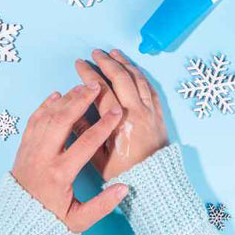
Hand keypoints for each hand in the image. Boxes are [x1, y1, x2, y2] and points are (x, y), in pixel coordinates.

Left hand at [12, 83, 128, 232]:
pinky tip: (57, 95)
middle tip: (96, 86)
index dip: (104, 125)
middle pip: (62, 121)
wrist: (18, 219)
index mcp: (59, 174)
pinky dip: (45, 105)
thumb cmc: (50, 218)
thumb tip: (124, 187)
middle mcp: (43, 158)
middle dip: (80, 100)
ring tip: (82, 86)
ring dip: (65, 99)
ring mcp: (31, 150)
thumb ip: (102, 204)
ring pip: (47, 116)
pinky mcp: (24, 147)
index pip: (86, 143)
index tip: (117, 112)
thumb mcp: (79, 220)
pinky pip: (33, 120)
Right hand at [74, 49, 167, 180]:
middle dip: (107, 62)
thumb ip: (86, 132)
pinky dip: (142, 77)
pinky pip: (152, 89)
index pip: (102, 89)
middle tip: (95, 53)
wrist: (154, 181)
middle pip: (122, 78)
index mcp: (120, 122)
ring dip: (126, 64)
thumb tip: (74, 112)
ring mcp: (151, 112)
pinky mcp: (159, 115)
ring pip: (139, 80)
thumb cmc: (124, 172)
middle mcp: (138, 112)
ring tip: (115, 53)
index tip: (79, 64)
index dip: (89, 74)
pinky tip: (135, 71)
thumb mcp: (98, 157)